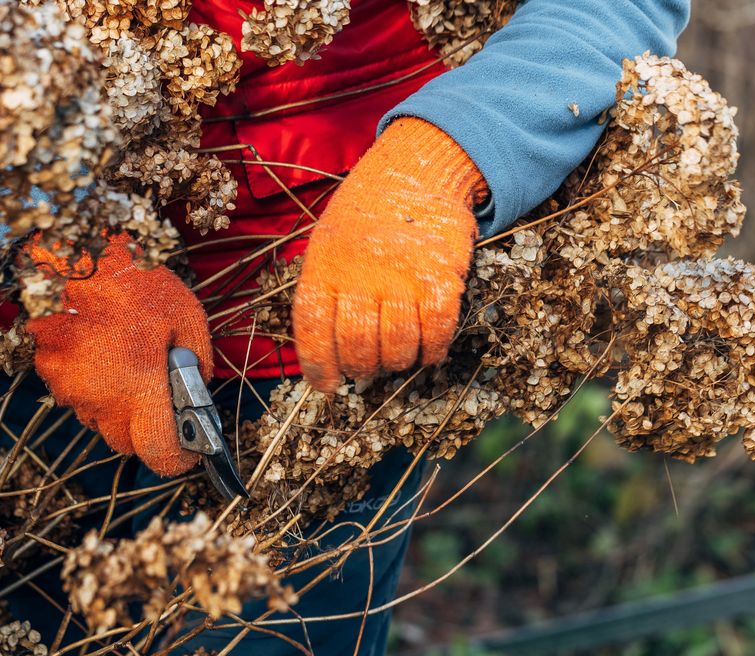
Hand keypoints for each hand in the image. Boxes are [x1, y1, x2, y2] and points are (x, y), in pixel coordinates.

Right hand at [26, 234, 213, 476]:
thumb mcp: (187, 316)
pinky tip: (99, 351)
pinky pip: (77, 395)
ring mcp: (69, 389)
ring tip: (125, 363)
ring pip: (99, 420)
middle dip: (145, 429)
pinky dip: (90, 385)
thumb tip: (194, 393)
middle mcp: (101, 398)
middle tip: (156, 395)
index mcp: (141, 387)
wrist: (74, 251)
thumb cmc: (134, 281)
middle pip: (127, 442)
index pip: (159, 454)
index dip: (177, 457)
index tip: (187, 450)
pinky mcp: (47, 373)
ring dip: (116, 406)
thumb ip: (196, 364)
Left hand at [294, 118, 486, 391]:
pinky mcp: (442, 278)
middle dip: (363, 368)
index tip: (327, 386)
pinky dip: (433, 350)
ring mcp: (402, 278)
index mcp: (324, 268)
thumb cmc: (367, 216)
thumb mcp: (328, 243)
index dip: (319, 367)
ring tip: (397, 356)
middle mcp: (360, 275)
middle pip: (358, 347)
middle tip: (368, 368)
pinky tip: (428, 350)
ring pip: (397, 348)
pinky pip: (437, 332)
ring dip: (397, 362)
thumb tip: (327, 354)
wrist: (416, 171)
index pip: (313, 332)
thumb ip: (325, 292)